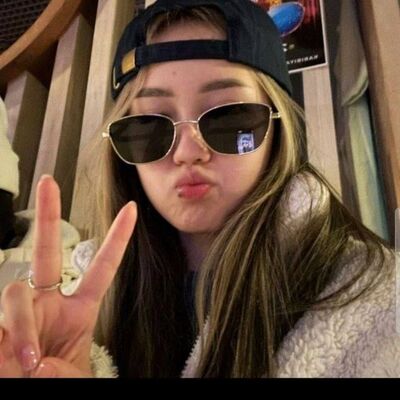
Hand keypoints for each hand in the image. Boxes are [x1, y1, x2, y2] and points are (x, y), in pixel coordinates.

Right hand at [0, 175, 136, 376]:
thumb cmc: (59, 380)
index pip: (101, 267)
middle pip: (46, 252)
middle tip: (49, 181)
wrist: (27, 393)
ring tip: (26, 360)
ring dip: (20, 325)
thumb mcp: (73, 374)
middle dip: (47, 215)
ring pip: (16, 293)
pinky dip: (7, 337)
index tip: (131, 209)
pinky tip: (10, 358)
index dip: (117, 239)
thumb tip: (30, 355)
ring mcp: (20, 311)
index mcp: (79, 310)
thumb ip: (60, 363)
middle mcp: (47, 302)